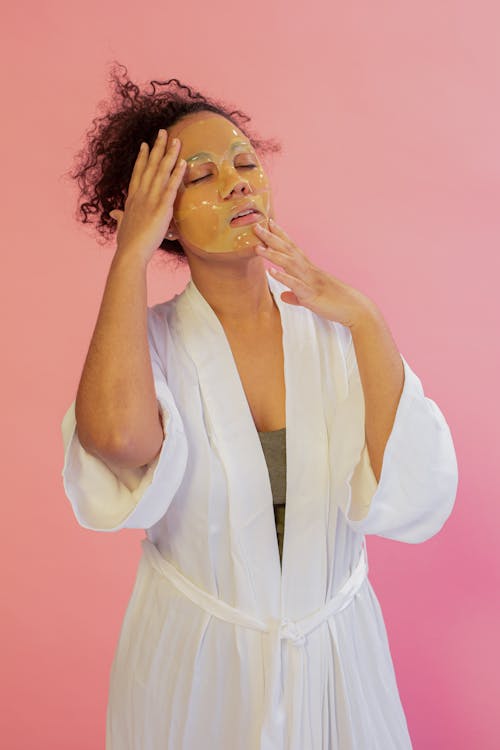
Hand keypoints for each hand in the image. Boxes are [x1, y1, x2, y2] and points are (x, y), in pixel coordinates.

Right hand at [109, 129, 185, 263]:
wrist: (130, 253)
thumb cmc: (127, 243)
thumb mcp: (121, 226)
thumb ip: (119, 216)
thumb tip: (113, 212)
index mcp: (132, 198)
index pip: (138, 173)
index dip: (143, 158)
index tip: (146, 144)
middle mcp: (141, 195)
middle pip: (150, 166)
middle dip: (157, 148)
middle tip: (163, 132)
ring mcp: (151, 200)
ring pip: (161, 172)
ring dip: (169, 155)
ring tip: (176, 140)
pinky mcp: (161, 208)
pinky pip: (171, 187)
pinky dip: (177, 174)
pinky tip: (183, 162)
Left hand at [253, 220, 374, 328]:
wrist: (355, 309)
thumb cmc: (336, 303)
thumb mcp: (311, 299)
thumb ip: (296, 296)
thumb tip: (284, 296)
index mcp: (309, 270)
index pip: (293, 248)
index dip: (280, 235)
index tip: (269, 223)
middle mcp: (309, 271)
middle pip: (288, 250)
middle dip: (272, 238)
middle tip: (257, 226)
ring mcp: (311, 281)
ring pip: (290, 263)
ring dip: (273, 254)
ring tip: (258, 248)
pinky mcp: (312, 295)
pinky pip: (296, 284)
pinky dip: (283, 278)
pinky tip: (271, 272)